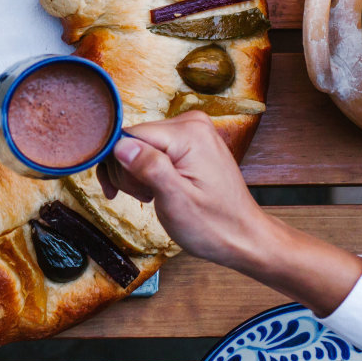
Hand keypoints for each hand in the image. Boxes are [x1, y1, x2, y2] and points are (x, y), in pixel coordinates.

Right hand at [104, 113, 361, 315]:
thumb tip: (120, 145)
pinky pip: (153, 149)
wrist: (243, 237)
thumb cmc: (213, 225)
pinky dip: (146, 170)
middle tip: (143, 197)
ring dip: (136, 173)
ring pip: (139, 144)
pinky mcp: (190, 142)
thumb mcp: (176, 201)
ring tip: (152, 196)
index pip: (129, 135)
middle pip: (133, 138)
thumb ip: (149, 167)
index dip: (118, 164)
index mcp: (188, 133)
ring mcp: (192, 131)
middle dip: (128, 171)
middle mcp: (190, 123)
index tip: (118, 192)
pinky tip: (153, 189)